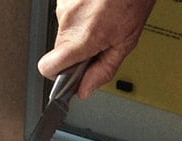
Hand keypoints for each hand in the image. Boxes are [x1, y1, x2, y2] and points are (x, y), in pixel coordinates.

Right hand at [37, 0, 157, 97]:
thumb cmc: (132, 0)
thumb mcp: (126, 42)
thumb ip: (103, 70)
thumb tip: (85, 90)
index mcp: (83, 37)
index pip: (49, 68)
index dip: (58, 74)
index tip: (70, 74)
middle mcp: (69, 20)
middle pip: (60, 50)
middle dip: (76, 51)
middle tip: (98, 41)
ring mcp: (64, 5)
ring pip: (65, 31)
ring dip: (80, 30)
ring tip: (100, 18)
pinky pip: (67, 14)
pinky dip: (80, 14)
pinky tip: (96, 7)